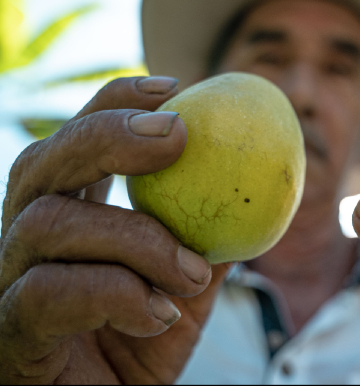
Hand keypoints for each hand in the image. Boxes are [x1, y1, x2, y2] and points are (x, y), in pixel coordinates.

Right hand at [0, 77, 229, 383]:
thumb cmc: (144, 348)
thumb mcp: (187, 285)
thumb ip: (209, 236)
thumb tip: (258, 187)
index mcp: (69, 216)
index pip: (76, 139)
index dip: (116, 101)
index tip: (177, 87)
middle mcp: (27, 241)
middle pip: (42, 162)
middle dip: (109, 135)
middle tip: (178, 135)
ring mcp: (7, 285)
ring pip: (50, 224)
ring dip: (138, 239)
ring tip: (192, 274)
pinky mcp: (7, 333)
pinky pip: (46, 292)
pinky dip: (117, 293)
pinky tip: (161, 315)